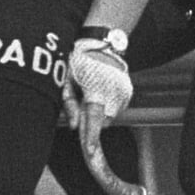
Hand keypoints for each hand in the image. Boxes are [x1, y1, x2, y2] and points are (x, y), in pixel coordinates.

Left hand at [64, 40, 132, 160]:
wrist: (102, 43)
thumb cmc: (79, 60)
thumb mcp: (67, 79)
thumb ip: (69, 104)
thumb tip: (73, 126)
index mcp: (96, 90)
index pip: (93, 119)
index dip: (91, 137)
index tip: (90, 151)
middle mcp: (113, 93)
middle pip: (102, 121)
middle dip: (91, 120)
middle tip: (82, 101)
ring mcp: (123, 93)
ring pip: (109, 115)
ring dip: (99, 111)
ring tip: (91, 91)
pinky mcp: (127, 92)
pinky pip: (115, 108)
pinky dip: (107, 105)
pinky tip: (99, 90)